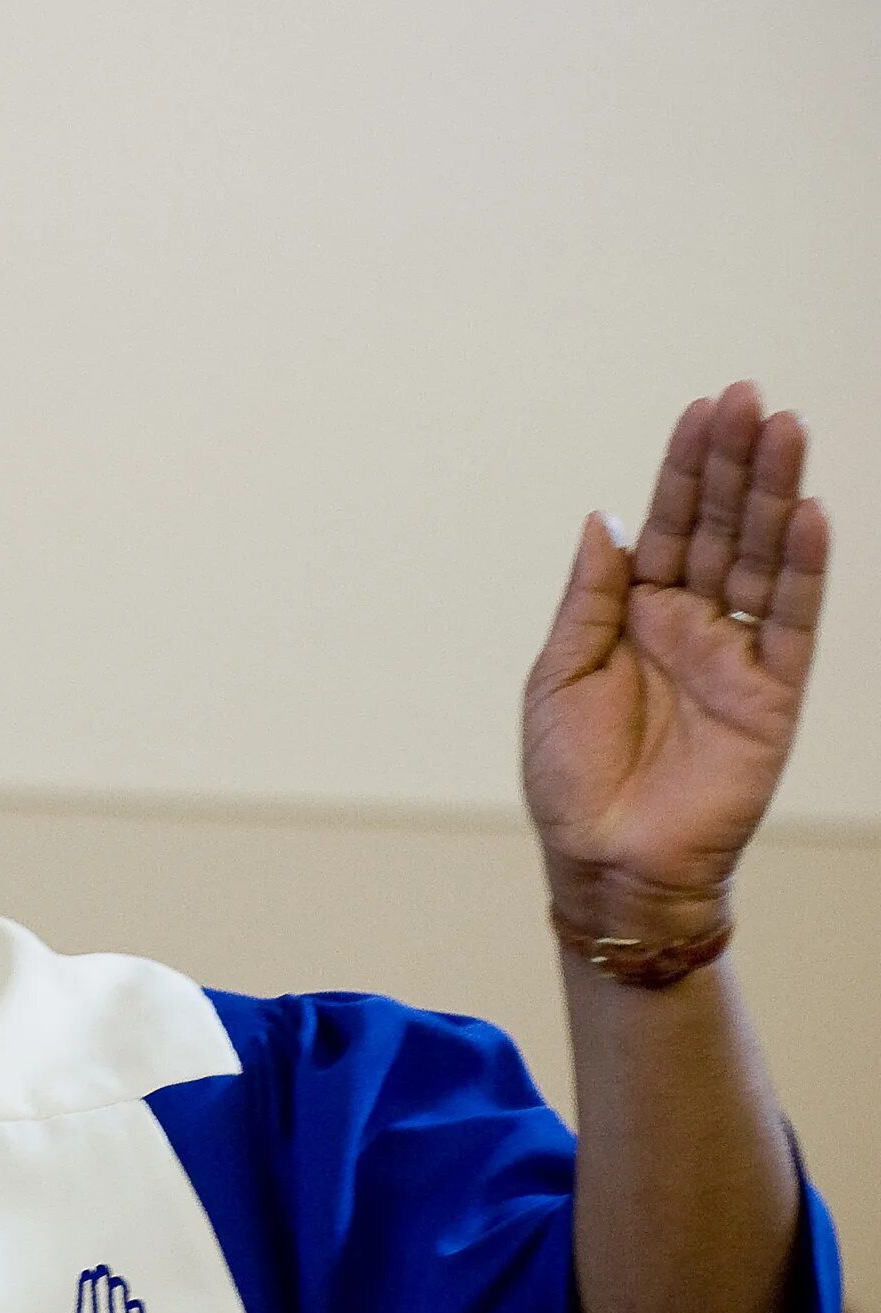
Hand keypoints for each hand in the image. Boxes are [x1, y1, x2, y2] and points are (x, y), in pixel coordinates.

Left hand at [524, 381, 828, 937]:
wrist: (604, 860)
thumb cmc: (571, 778)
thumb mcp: (558, 674)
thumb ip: (589, 597)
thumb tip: (605, 517)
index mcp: (634, 615)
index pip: (668, 525)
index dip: (685, 469)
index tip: (704, 409)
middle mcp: (690, 624)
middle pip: (719, 527)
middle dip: (735, 463)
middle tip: (751, 398)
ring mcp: (735, 655)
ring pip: (762, 558)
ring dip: (775, 494)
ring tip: (786, 428)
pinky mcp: (772, 694)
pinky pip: (791, 623)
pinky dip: (802, 569)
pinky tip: (809, 514)